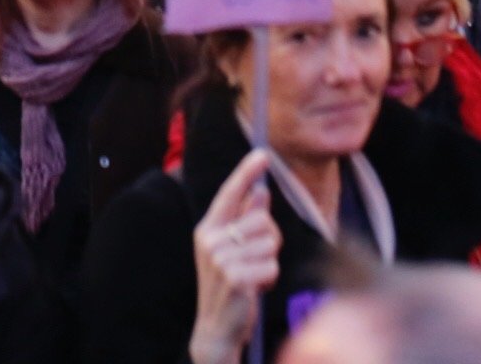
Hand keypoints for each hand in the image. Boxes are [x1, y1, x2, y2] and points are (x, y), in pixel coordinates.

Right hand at [190, 149, 279, 363]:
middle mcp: (211, 240)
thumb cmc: (229, 285)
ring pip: (271, 243)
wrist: (216, 327)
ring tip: (254, 276)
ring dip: (270, 261)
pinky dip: (270, 278)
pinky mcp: (236, 277)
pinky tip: (255, 289)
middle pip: (262, 220)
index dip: (246, 172)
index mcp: (208, 229)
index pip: (229, 193)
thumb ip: (245, 222)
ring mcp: (222, 259)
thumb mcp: (232, 251)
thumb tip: (261, 193)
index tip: (263, 154)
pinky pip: (272, 266)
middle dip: (269, 240)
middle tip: (256, 261)